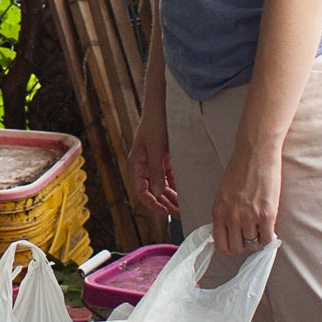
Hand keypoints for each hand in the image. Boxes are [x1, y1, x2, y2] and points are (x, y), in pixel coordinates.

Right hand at [131, 110, 178, 228]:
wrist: (162, 107)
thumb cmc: (155, 125)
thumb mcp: (156, 149)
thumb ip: (156, 172)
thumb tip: (157, 194)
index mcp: (137, 165)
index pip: (141, 192)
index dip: (152, 204)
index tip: (164, 212)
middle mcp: (144, 167)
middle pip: (153, 192)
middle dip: (165, 204)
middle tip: (179, 214)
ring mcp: (154, 164)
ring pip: (161, 187)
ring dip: (171, 197)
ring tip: (183, 207)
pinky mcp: (164, 160)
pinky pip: (169, 178)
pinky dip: (176, 187)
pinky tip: (184, 194)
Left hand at [209, 142, 283, 253]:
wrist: (255, 153)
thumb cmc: (240, 168)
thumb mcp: (223, 193)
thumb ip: (225, 212)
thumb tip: (230, 230)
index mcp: (218, 212)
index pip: (221, 244)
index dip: (230, 247)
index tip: (237, 243)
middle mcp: (231, 217)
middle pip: (237, 248)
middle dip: (245, 246)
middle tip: (251, 237)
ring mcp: (249, 217)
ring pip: (253, 244)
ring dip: (258, 241)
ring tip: (261, 229)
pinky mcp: (267, 214)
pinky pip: (268, 238)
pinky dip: (269, 238)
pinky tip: (269, 228)